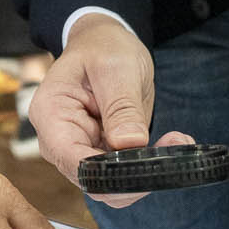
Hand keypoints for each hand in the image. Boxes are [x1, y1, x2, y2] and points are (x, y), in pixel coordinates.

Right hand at [27, 14, 193, 202]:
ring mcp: (77, 150)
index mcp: (51, 114)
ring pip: (110, 184)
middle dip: (133, 172)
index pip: (72, 159)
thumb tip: (129, 144)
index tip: (146, 164)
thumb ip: (122, 107)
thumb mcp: (116, 68)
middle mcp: (57, 140)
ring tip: (176, 140)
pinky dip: (147, 165)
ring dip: (144, 171)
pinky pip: (121, 174)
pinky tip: (170, 142)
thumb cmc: (103, 48)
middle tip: (174, 143)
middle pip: (91, 179)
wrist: (103, 44)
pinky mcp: (98, 155)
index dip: (108, 172)